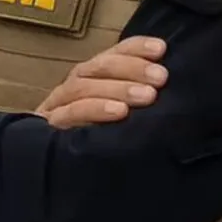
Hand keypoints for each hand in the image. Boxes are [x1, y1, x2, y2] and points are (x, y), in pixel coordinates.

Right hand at [36, 36, 167, 128]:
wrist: (61, 174)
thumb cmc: (102, 140)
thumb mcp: (125, 116)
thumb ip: (141, 97)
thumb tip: (169, 83)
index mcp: (93, 79)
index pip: (112, 54)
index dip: (134, 48)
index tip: (160, 49)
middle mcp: (74, 86)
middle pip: (98, 67)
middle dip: (131, 68)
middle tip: (160, 77)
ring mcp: (59, 104)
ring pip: (83, 86)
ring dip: (117, 88)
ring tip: (147, 96)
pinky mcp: (52, 125)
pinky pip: (72, 112)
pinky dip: (96, 108)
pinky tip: (119, 112)